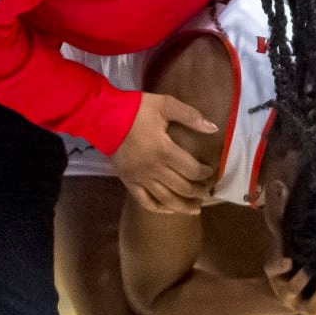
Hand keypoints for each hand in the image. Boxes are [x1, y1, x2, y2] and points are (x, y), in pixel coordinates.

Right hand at [111, 93, 216, 214]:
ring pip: (166, 200)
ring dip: (184, 206)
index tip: (210, 171)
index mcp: (164, 150)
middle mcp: (153, 169)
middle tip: (207, 192)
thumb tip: (213, 128)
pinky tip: (171, 210)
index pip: (192, 170)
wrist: (102, 116)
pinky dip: (160, 208)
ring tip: (196, 208)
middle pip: (182, 188)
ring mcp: (140, 178)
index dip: (205, 174)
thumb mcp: (165, 104)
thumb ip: (190, 116)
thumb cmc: (136, 110)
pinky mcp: (128, 182)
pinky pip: (145, 201)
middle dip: (199, 192)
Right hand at [258, 180, 315, 314]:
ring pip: (310, 304)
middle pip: (291, 287)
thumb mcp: (287, 236)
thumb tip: (277, 183)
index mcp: (277, 273)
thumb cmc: (296, 257)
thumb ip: (281, 212)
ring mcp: (303, 305)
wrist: (301, 293)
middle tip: (313, 268)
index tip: (288, 260)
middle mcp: (287, 290)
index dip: (277, 266)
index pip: (271, 269)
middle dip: (302, 279)